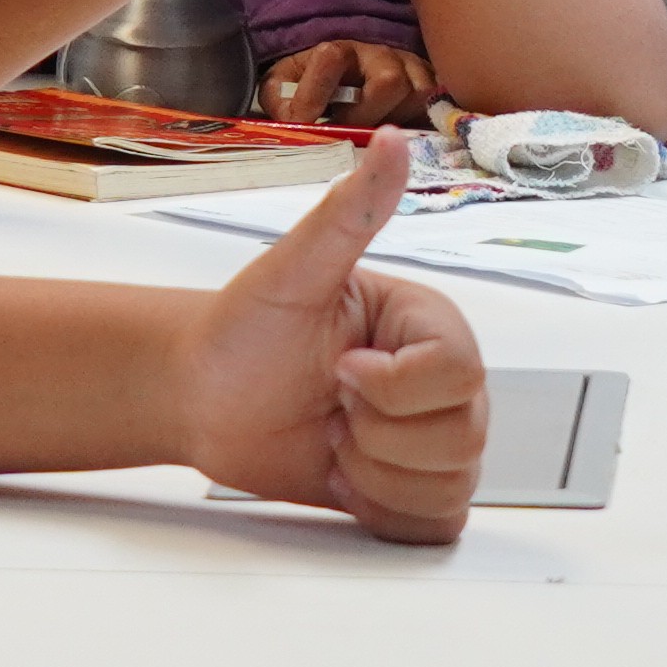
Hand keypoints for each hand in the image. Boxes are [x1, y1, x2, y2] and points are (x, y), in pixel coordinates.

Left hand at [175, 131, 486, 542]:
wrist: (204, 399)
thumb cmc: (242, 331)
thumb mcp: (291, 270)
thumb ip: (348, 213)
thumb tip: (393, 143)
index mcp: (430, 325)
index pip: (458, 371)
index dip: (391, 384)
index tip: (339, 368)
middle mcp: (445, 384)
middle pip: (462, 436)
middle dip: (373, 433)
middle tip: (330, 403)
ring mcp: (433, 440)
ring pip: (449, 483)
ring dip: (372, 472)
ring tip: (334, 437)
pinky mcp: (414, 490)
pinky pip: (432, 523)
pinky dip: (380, 510)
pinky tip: (343, 474)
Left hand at [264, 40, 434, 124]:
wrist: (347, 75)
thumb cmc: (316, 84)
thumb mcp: (287, 84)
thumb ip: (280, 98)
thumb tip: (292, 121)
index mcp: (340, 50)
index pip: (331, 58)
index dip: (314, 93)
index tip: (302, 123)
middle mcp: (381, 55)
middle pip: (389, 81)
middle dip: (367, 114)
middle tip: (350, 133)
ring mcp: (412, 69)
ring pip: (420, 94)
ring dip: (398, 121)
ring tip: (376, 137)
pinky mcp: (432, 88)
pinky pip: (441, 105)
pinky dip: (425, 124)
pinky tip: (404, 139)